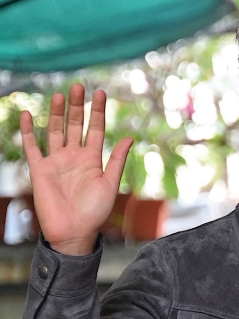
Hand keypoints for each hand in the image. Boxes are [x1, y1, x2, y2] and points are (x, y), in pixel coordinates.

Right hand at [20, 84, 133, 254]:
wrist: (74, 232)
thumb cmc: (95, 212)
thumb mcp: (110, 184)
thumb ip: (117, 160)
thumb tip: (130, 136)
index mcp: (92, 159)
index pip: (95, 129)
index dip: (97, 112)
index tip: (100, 92)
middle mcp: (74, 156)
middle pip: (74, 125)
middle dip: (77, 107)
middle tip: (78, 86)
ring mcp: (56, 161)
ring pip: (55, 131)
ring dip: (56, 113)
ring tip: (59, 94)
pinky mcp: (39, 169)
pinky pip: (32, 147)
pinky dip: (28, 131)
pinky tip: (27, 114)